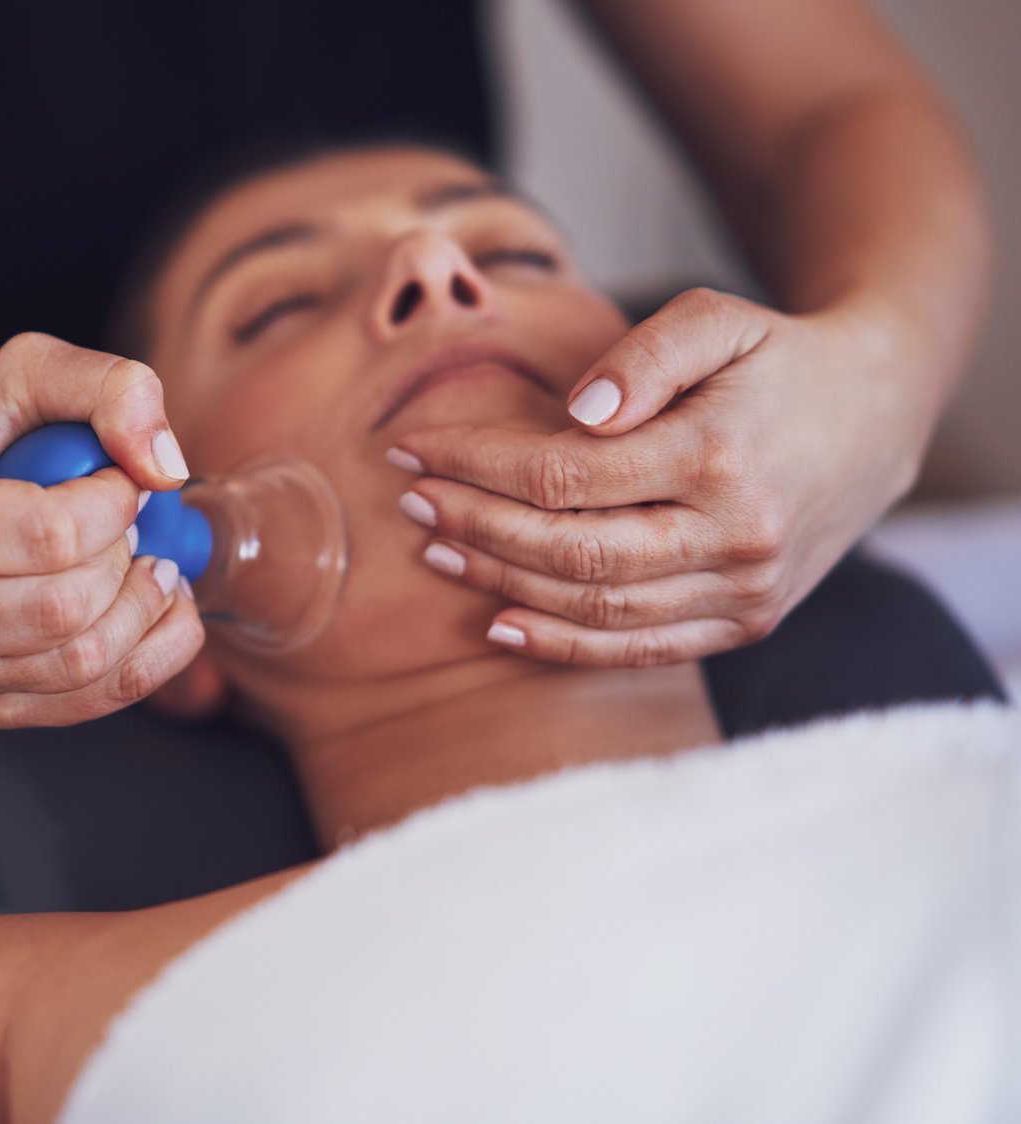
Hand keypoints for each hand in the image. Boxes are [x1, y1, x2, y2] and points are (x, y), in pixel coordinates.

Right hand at [0, 332, 204, 725]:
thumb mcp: (30, 375)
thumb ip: (109, 387)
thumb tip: (164, 467)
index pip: (46, 535)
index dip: (114, 503)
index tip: (119, 479)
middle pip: (66, 609)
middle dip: (126, 559)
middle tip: (133, 525)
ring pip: (85, 663)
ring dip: (147, 607)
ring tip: (149, 562)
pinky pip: (99, 699)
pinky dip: (156, 650)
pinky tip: (155, 606)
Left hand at [389, 289, 925, 665]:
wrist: (876, 413)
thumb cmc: (776, 359)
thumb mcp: (719, 318)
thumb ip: (647, 352)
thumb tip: (577, 412)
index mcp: (720, 457)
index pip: (563, 474)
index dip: (476, 465)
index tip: (414, 449)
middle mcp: (736, 537)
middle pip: (568, 548)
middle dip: (475, 526)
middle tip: (410, 502)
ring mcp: (744, 592)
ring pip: (595, 605)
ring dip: (502, 582)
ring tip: (437, 549)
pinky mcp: (747, 623)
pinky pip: (639, 647)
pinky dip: (563, 643)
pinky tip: (499, 622)